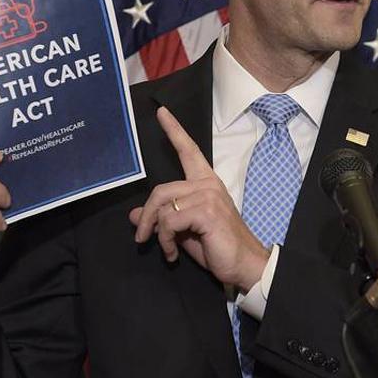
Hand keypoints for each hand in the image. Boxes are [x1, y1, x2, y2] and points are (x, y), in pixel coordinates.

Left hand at [129, 107, 269, 290]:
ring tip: (165, 250)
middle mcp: (207, 184)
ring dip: (157, 233)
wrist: (243, 265)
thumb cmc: (217, 247)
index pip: (188, 150)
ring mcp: (208, 195)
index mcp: (205, 182)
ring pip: (162, 207)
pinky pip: (169, 221)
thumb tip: (134, 215)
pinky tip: (173, 253)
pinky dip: (165, 240)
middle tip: (141, 238)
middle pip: (160, 189)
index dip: (174, 130)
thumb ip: (162, 219)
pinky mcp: (206, 211)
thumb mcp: (183, 231)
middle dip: (146, 217)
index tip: (161, 112)